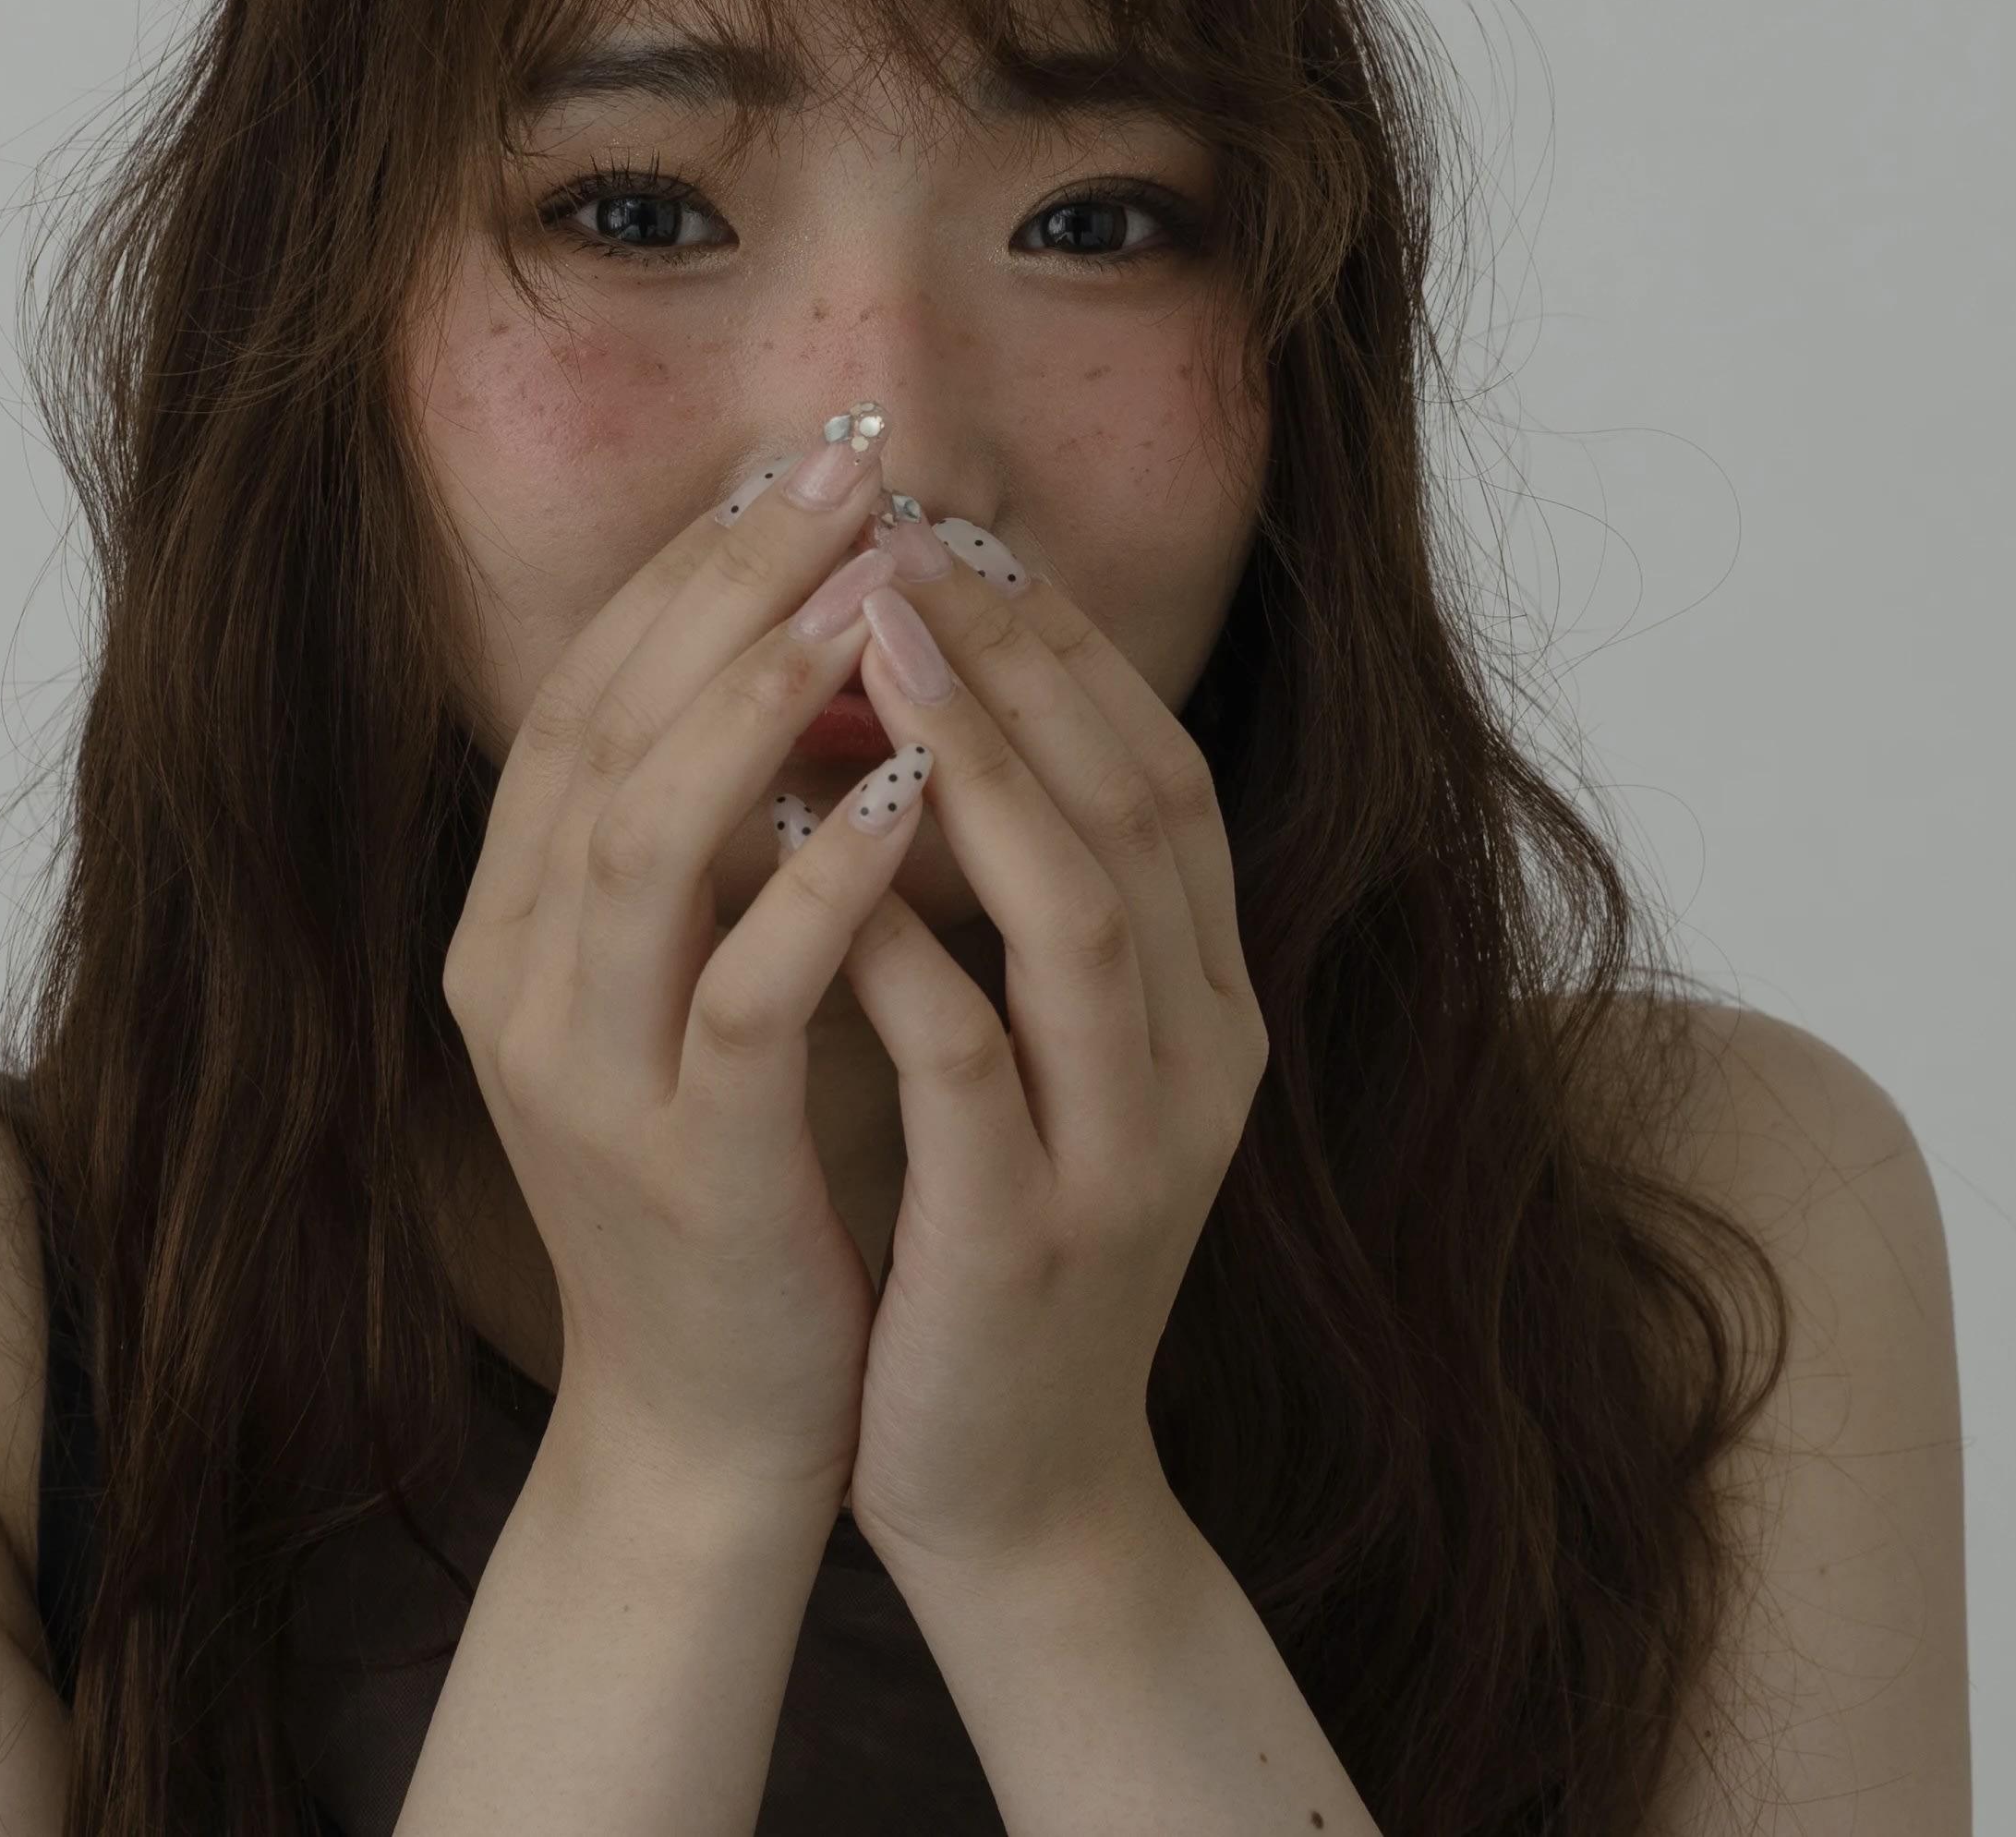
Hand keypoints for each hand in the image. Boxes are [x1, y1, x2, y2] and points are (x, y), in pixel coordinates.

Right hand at [441, 434, 923, 1517]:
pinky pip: (741, 989)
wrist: (709, 1420)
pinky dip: (819, 883)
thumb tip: (811, 645)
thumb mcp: (689, 985)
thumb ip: (712, 836)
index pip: (586, 692)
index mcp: (515, 918)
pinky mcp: (681, 1157)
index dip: (686, 566)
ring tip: (864, 595)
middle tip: (843, 472)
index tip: (796, 465)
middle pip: (601, 724)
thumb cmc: (733, 1174)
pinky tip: (903, 796)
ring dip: (756, 698)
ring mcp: (584, 1068)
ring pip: (641, 834)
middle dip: (723, 583)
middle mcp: (515, 973)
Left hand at [832, 551, 1270, 1572]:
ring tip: (876, 641)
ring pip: (1083, 917)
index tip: (956, 526)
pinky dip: (899, 947)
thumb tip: (917, 712)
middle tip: (909, 532)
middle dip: (1025, 656)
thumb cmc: (996, 1234)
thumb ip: (1019, 902)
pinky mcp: (1027, 1244)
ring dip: (986, 765)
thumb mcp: (1041, 1054)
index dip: (1064, 639)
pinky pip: (969, 1068)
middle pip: (1137, 807)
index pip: (1158, 769)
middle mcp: (1196, 1058)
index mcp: (1203, 998)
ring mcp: (1125, 1154)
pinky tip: (811, 857)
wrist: (1013, 1488)